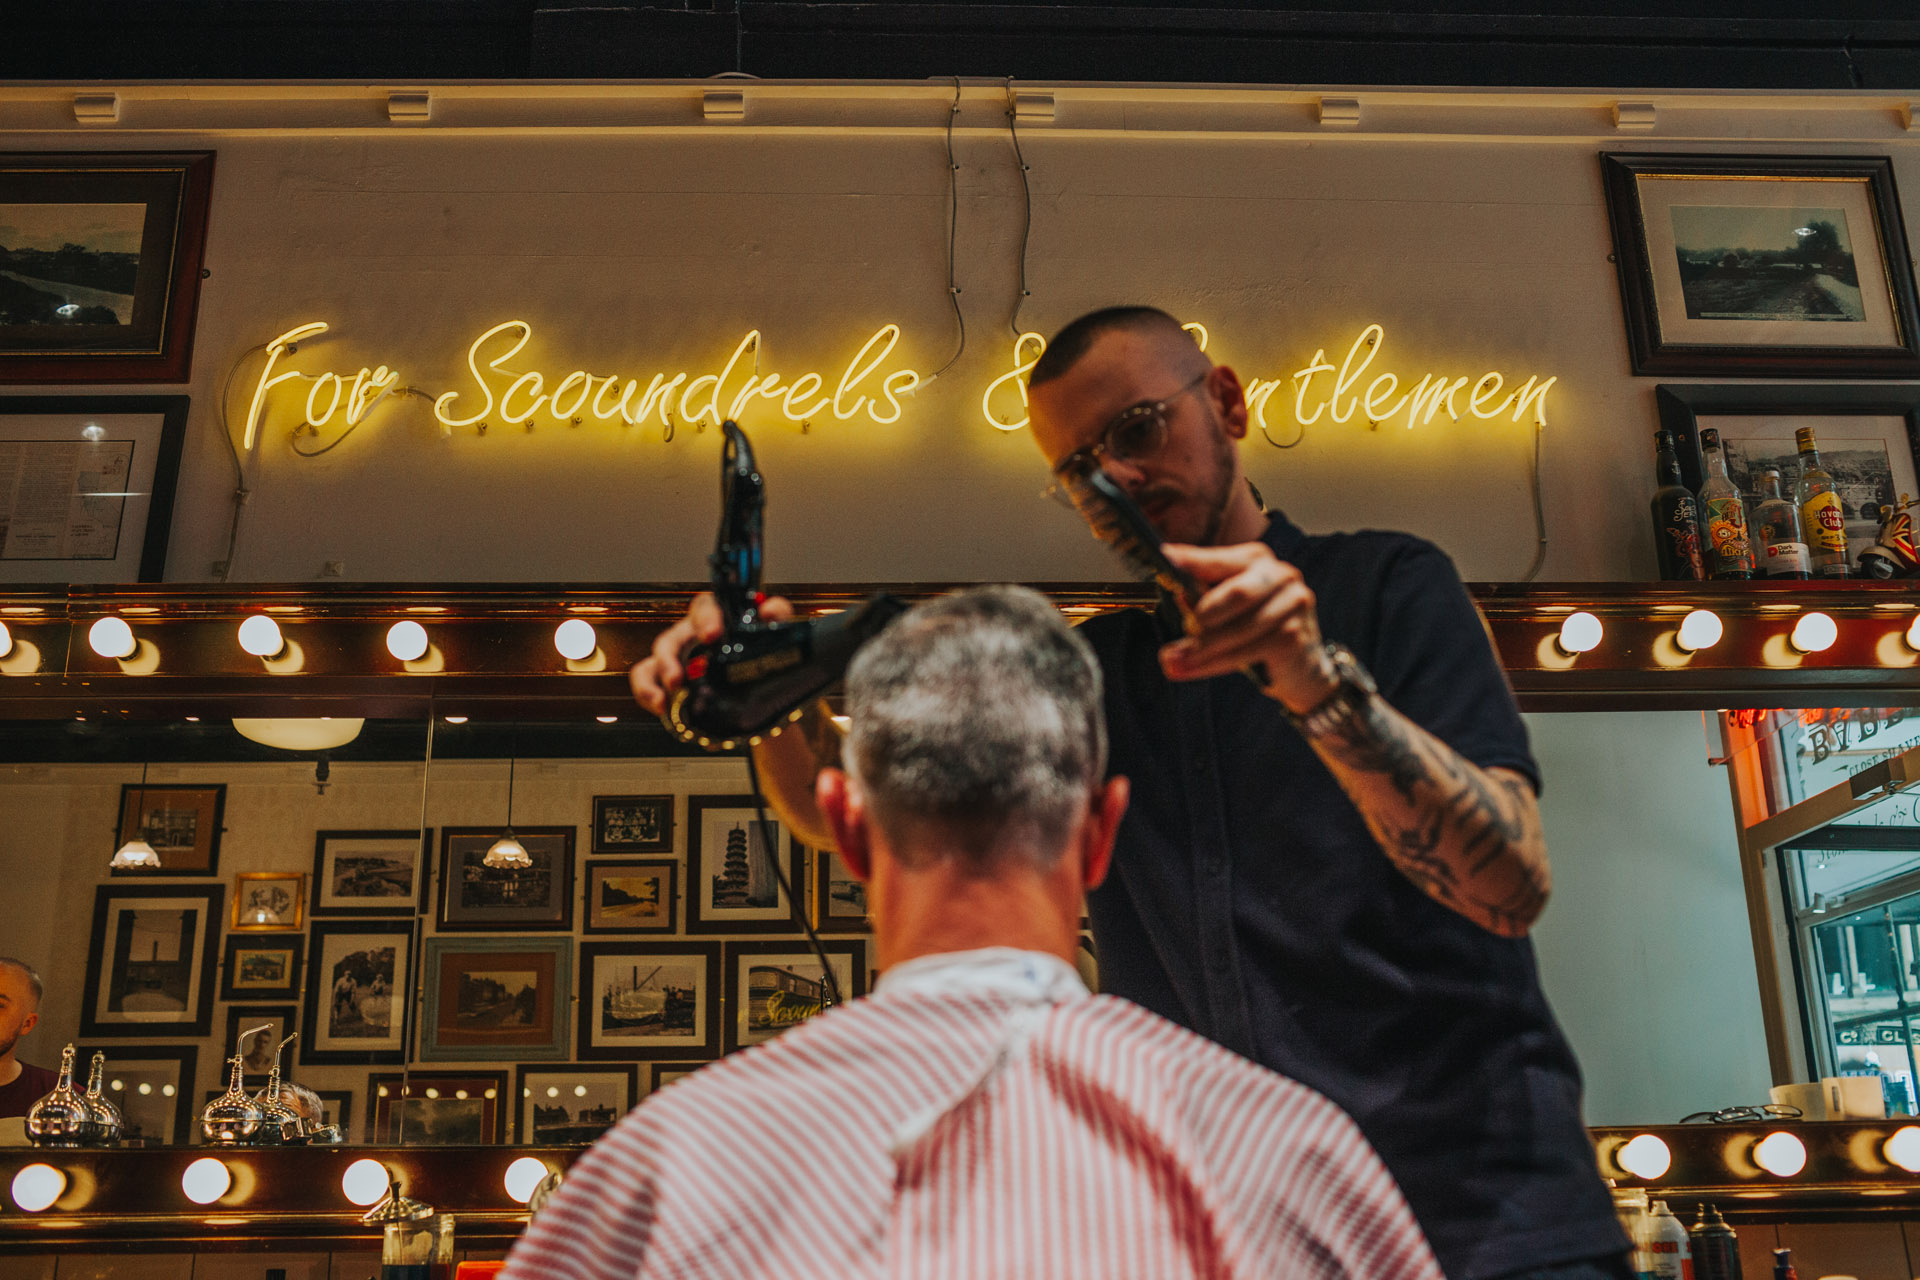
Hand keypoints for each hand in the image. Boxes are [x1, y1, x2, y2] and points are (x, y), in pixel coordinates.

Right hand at [629, 591, 794, 714]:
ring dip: (656, 676)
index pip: (704, 608)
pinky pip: (647, 679)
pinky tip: (660, 706)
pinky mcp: (667, 679)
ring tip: (666, 695)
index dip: (705, 619)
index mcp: (715, 618)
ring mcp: (677, 657)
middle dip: (671, 658)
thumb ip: (777, 615)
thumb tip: (768, 610)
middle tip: (678, 677)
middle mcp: (691, 634)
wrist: (761, 691)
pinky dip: (647, 691)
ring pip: (656, 658)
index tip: (712, 635)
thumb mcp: (774, 632)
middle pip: (672, 637)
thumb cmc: (760, 651)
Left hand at [1157, 542, 1337, 713]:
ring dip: (1200, 650)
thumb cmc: (1255, 632)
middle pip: (1236, 593)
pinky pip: (1244, 652)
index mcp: (1256, 559)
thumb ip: (1202, 598)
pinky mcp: (1293, 635)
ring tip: (1172, 662)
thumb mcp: (1226, 611)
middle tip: (1182, 631)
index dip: (1193, 560)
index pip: (1218, 558)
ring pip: (1236, 629)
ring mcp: (1293, 603)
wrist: (1300, 667)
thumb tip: (1179, 596)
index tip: (1166, 557)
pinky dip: (1213, 664)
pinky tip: (1192, 669)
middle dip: (1202, 617)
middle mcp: (1280, 574)